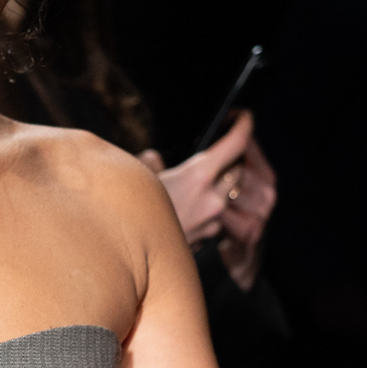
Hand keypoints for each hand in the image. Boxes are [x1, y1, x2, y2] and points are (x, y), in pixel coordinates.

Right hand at [143, 113, 277, 286]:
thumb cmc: (127, 210)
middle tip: (216, 151)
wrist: (122, 251)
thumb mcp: (137, 173)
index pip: (237, 144)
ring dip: (214, 189)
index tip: (244, 116)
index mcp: (199, 177)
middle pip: (238, 171)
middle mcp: (212, 201)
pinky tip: (181, 210)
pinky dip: (203, 211)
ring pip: (225, 197)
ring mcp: (211, 224)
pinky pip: (212, 220)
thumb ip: (153, 162)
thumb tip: (156, 161)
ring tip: (187, 187)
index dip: (244, 125)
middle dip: (231, 160)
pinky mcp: (204, 242)